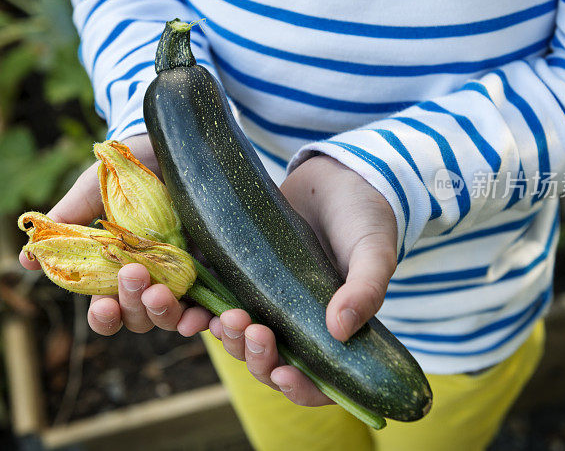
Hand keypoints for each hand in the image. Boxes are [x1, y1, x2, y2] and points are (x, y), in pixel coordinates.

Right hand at [18, 134, 211, 336]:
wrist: (165, 144)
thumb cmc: (123, 174)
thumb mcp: (90, 195)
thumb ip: (64, 224)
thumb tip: (25, 260)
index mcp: (118, 273)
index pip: (109, 312)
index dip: (105, 319)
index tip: (102, 307)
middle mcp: (151, 281)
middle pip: (140, 318)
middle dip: (134, 306)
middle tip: (133, 275)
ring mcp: (183, 277)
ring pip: (173, 315)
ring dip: (165, 313)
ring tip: (161, 293)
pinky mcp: (214, 267)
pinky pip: (212, 304)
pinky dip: (206, 316)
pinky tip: (203, 316)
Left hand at [208, 155, 397, 405]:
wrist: (337, 176)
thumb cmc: (366, 217)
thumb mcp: (373, 252)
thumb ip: (365, 290)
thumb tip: (340, 331)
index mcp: (335, 333)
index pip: (317, 383)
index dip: (300, 389)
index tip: (284, 374)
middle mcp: (297, 326)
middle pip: (270, 363)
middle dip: (256, 357)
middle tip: (250, 329)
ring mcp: (266, 302)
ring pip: (239, 339)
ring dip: (229, 338)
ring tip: (225, 317)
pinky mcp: (240, 276)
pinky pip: (216, 304)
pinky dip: (201, 314)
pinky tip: (191, 311)